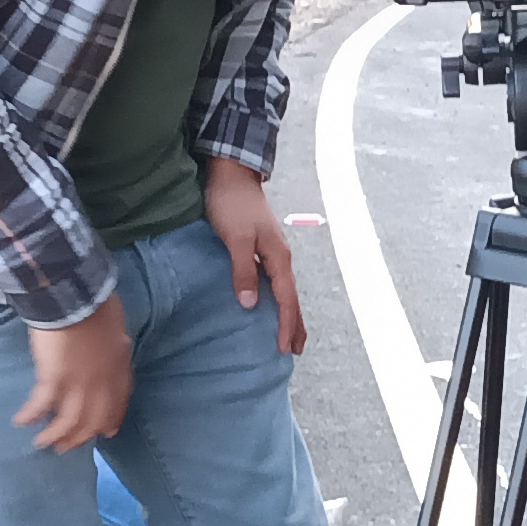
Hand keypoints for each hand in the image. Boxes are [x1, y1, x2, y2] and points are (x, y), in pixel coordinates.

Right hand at [17, 301, 133, 453]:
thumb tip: (112, 344)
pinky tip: (21, 421)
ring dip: (54, 435)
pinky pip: (42, 405)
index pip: (117, 404)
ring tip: (42, 443)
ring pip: (68, 421)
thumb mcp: (117, 328)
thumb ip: (115, 345)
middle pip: (92, 420)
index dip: (110, 420)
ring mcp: (79, 385)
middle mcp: (102, 385)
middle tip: (66, 447)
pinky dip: (31, 415)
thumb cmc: (97, 305)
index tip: (105, 432)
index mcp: (119, 371)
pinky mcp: (55, 380)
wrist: (77, 297)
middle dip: (78, 437)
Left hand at [202, 158, 308, 355]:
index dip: (287, 325)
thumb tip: (250, 304)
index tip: (285, 348)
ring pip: (284, 290)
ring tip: (289, 335)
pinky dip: (276, 299)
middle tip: (295, 351)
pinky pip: (273, 282)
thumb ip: (242, 270)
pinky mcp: (260, 249)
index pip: (286, 299)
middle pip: (292, 297)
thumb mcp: (235, 238)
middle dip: (295, 324)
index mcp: (278, 257)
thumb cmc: (231, 204)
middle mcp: (280, 257)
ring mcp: (271, 253)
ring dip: (288, 313)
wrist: (231, 174)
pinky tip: (269, 305)